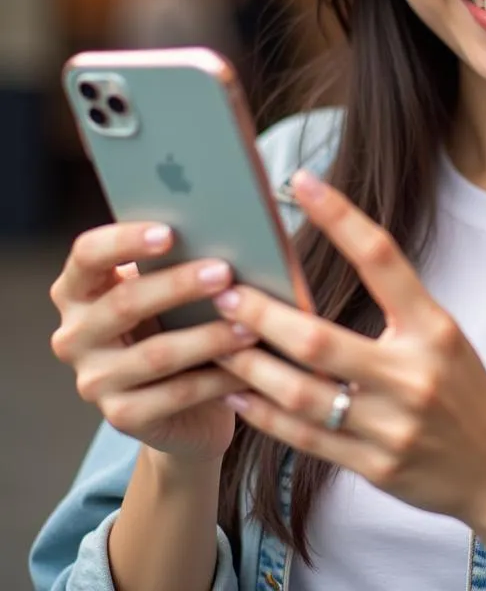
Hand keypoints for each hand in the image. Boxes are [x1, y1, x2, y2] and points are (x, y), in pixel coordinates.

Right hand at [49, 222, 256, 461]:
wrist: (185, 403)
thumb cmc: (182, 323)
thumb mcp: (173, 292)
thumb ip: (180, 261)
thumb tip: (226, 229)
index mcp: (80, 290)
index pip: (87, 255)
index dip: (124, 241)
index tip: (169, 232)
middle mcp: (74, 335)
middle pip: (124, 302)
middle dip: (179, 285)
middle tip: (225, 272)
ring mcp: (93, 380)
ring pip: (156, 354)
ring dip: (209, 337)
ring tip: (252, 324)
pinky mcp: (121, 416)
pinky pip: (176, 394)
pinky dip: (218, 379)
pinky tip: (250, 368)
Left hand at [214, 169, 485, 527]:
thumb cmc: (464, 391)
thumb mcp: (441, 338)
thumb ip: (393, 312)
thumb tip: (319, 284)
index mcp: (434, 328)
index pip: (381, 258)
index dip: (340, 217)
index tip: (301, 182)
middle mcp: (413, 373)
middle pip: (319, 339)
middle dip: (263, 315)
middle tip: (224, 293)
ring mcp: (393, 424)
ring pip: (301, 393)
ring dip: (250, 367)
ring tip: (216, 344)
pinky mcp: (376, 466)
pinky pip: (305, 439)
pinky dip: (265, 416)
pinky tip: (239, 395)